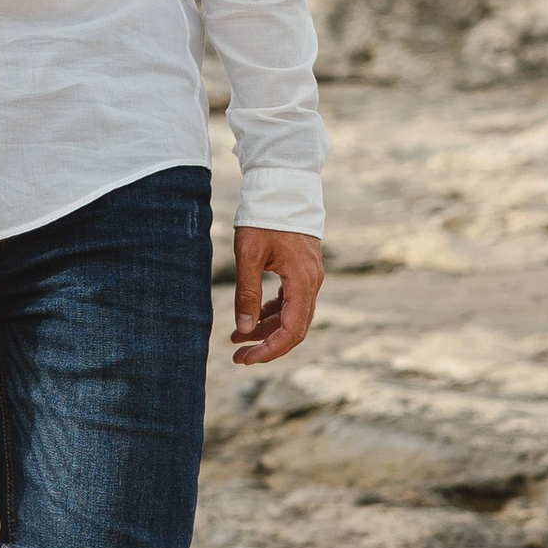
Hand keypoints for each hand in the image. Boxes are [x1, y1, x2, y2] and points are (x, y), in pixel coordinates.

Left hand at [232, 226, 322, 364]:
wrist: (282, 188)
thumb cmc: (263, 218)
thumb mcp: (248, 255)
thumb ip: (247, 293)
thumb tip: (244, 330)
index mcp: (302, 281)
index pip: (292, 330)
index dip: (270, 350)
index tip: (246, 359)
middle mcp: (312, 283)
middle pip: (294, 328)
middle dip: (267, 346)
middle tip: (238, 358)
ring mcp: (310, 277)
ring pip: (292, 316)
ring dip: (266, 330)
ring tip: (236, 339)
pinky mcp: (302, 271)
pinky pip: (290, 302)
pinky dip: (272, 314)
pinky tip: (252, 319)